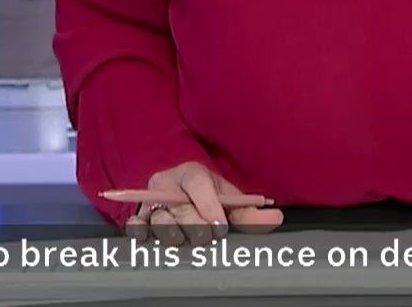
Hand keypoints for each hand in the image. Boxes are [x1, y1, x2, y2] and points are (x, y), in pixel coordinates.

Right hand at [124, 162, 282, 246]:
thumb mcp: (226, 196)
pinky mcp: (137, 216)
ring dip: (177, 235)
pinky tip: (155, 237)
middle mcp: (166, 184)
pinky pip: (136, 228)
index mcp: (190, 172)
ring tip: (187, 238)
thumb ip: (249, 210)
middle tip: (208, 235)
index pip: (198, 184)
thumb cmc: (203, 194)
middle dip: (198, 227)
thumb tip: (276, 217)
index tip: (220, 226)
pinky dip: (144, 234)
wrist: (173, 188)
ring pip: (161, 222)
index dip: (209, 206)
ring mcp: (149, 201)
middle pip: (181, 210)